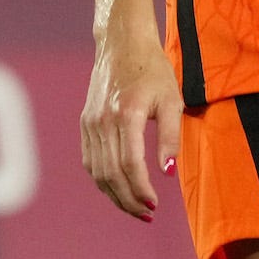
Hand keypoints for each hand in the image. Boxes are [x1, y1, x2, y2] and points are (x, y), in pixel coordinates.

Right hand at [80, 18, 182, 220]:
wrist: (122, 45)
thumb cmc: (153, 70)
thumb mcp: (172, 99)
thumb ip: (171, 136)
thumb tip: (167, 172)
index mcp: (126, 115)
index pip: (129, 165)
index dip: (141, 189)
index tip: (155, 205)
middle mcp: (102, 121)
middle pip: (111, 174)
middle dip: (129, 200)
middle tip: (147, 214)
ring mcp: (90, 123)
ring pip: (98, 171)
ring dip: (115, 195)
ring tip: (135, 208)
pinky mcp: (85, 123)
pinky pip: (91, 160)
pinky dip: (103, 179)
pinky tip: (118, 188)